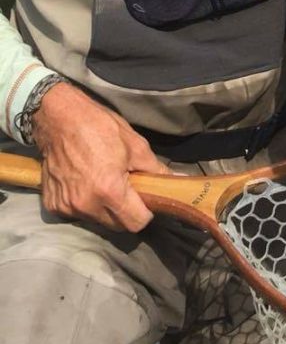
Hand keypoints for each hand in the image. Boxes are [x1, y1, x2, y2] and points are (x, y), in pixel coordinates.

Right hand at [31, 82, 170, 231]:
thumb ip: (155, 169)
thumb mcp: (135, 144)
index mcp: (109, 191)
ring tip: (104, 182)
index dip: (146, 212)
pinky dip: (84, 203)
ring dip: (104, 208)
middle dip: (126, 212)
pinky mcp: (52, 204)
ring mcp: (67, 207)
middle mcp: (86, 205)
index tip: (146, 200)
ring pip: (96, 220)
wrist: (58, 118)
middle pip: (116, 225)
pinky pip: (76, 213)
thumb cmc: (99, 127)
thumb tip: (174, 180)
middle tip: (127, 189)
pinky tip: (85, 182)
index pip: (136, 223)